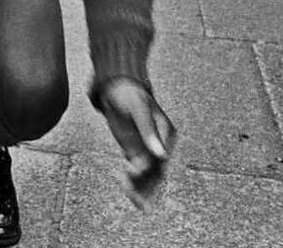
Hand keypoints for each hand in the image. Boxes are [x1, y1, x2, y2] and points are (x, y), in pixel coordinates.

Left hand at [95, 77, 175, 207]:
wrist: (116, 88)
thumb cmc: (130, 95)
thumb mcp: (139, 109)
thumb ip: (148, 130)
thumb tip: (161, 155)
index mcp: (166, 134)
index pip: (162, 159)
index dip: (151, 171)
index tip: (133, 173)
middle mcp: (159, 144)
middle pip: (157, 171)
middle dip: (147, 186)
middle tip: (133, 194)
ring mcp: (147, 148)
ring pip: (148, 175)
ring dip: (141, 188)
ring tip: (131, 195)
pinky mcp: (135, 150)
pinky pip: (138, 170)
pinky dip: (133, 181)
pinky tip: (124, 182)